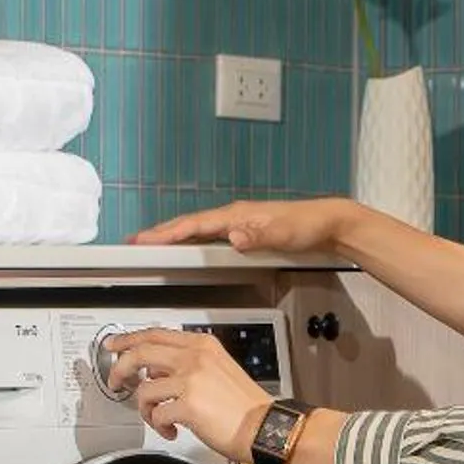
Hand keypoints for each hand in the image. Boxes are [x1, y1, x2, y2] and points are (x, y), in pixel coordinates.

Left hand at [105, 328, 269, 463]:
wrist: (265, 427)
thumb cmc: (245, 406)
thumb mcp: (219, 369)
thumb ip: (188, 365)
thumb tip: (158, 373)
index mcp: (202, 346)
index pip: (156, 335)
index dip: (129, 340)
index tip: (115, 346)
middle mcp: (195, 358)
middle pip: (140, 353)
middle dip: (120, 368)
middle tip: (115, 381)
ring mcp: (190, 380)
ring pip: (143, 389)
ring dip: (144, 408)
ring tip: (158, 418)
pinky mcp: (188, 405)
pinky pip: (156, 414)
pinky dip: (159, 426)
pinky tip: (170, 430)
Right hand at [131, 197, 359, 254]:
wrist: (329, 223)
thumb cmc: (308, 226)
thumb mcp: (284, 234)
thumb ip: (258, 237)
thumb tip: (234, 237)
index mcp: (237, 215)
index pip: (193, 225)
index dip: (167, 234)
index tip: (143, 240)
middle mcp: (234, 216)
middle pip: (188, 225)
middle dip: (160, 233)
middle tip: (134, 242)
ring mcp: (238, 223)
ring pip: (196, 229)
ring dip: (173, 236)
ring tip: (151, 245)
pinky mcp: (244, 232)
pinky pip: (208, 235)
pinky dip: (191, 240)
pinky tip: (188, 248)